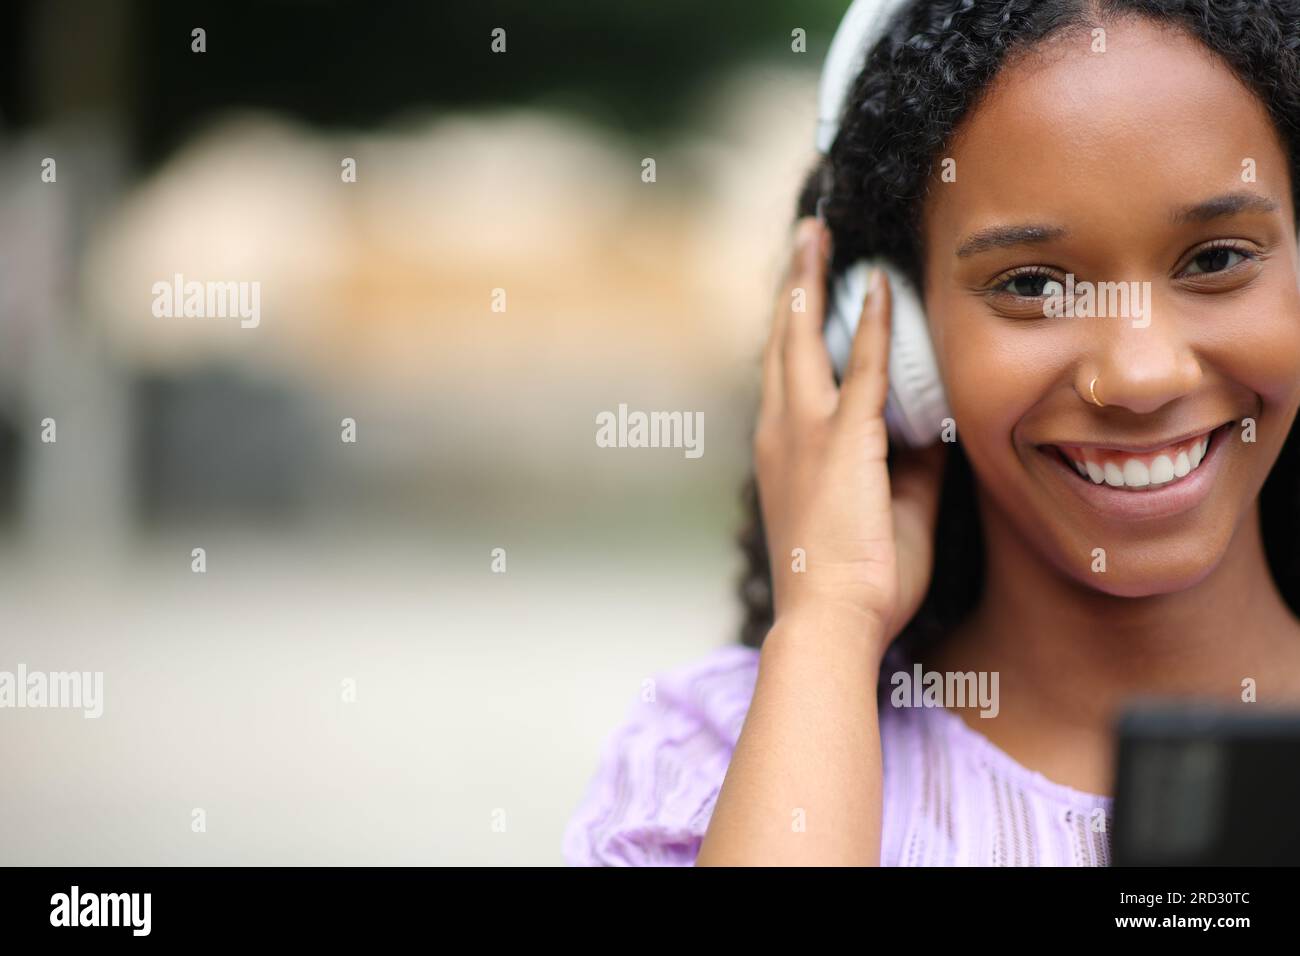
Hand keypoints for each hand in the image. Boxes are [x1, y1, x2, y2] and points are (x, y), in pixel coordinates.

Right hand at [754, 216, 947, 657]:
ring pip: (803, 338)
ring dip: (812, 284)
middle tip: (806, 240)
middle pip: (782, 341)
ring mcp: (803, 433)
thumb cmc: (856, 585)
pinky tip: (880, 286)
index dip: (795, 332)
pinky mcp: (841, 439)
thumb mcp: (890, 514)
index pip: (787, 377)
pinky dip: (873, 323)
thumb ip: (911, 465)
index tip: (807, 297)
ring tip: (817, 239)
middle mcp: (780, 433)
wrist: (831, 620)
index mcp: (783, 454)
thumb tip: (938, 426)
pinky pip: (862, 366)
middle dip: (794, 287)